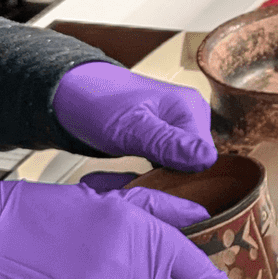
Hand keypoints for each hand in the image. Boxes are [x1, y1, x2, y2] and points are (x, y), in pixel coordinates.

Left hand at [53, 62, 214, 170]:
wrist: (70, 93)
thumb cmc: (96, 102)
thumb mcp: (130, 127)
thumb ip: (167, 143)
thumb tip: (207, 159)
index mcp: (191, 109)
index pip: (204, 160)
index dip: (182, 179)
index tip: (153, 185)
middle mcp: (191, 118)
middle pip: (195, 166)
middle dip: (169, 182)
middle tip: (136, 184)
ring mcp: (178, 129)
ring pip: (181, 169)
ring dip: (158, 181)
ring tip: (131, 180)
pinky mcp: (164, 139)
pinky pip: (167, 166)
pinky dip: (150, 176)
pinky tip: (133, 177)